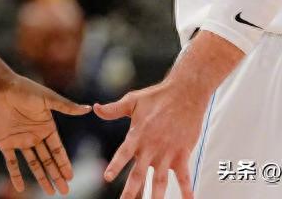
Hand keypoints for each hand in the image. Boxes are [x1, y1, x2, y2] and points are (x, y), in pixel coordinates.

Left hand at [0, 75, 90, 194]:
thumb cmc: (23, 89)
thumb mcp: (47, 99)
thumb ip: (66, 107)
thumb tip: (88, 108)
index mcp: (46, 125)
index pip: (57, 149)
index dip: (64, 163)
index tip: (71, 177)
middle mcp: (35, 135)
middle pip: (48, 160)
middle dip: (56, 175)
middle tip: (65, 192)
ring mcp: (20, 140)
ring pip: (33, 164)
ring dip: (41, 177)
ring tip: (50, 192)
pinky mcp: (5, 143)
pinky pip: (11, 163)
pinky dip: (15, 175)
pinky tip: (20, 188)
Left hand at [94, 82, 208, 198]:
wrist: (185, 93)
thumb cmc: (157, 96)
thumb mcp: (133, 100)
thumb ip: (114, 109)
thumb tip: (95, 108)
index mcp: (138, 134)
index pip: (124, 153)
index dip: (116, 165)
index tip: (107, 178)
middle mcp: (151, 147)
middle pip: (139, 174)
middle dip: (131, 191)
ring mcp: (167, 152)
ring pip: (160, 180)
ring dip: (155, 196)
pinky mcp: (182, 154)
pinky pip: (184, 177)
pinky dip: (186, 191)